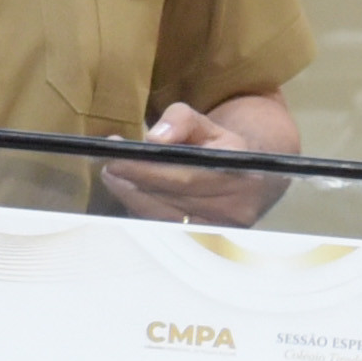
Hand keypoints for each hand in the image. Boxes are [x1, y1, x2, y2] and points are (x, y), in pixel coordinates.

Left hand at [97, 98, 288, 227]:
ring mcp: (224, 228)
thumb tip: (154, 139)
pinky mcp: (210, 239)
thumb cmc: (222, 147)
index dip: (148, 171)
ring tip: (114, 178)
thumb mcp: (206, 123)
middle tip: (109, 168)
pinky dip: (145, 211)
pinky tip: (131, 195)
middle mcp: (237, 206)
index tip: (117, 161)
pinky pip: (168, 228)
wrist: (252, 178)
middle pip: (173, 199)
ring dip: (134, 198)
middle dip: (135, 183)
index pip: (186, 176)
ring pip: (167, 217)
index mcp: (240, 172)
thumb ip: (180, 120)